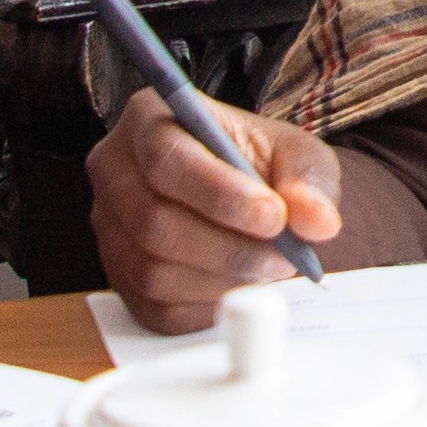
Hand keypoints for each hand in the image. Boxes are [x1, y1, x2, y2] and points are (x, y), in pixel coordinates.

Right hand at [92, 98, 346, 329]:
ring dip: (223, 280)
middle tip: (284, 256)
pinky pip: (156, 307)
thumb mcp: (295, 153)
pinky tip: (239, 285)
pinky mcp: (120, 278)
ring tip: (268, 268)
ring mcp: (109, 228)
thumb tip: (317, 220)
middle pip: (154, 221)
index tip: (273, 216)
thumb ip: (308, 180)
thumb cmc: (260, 165)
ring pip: (153, 271)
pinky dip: (207, 306)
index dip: (219, 193)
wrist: (245, 198)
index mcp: (149, 118)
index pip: (166, 157)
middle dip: (230, 247)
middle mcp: (116, 171)